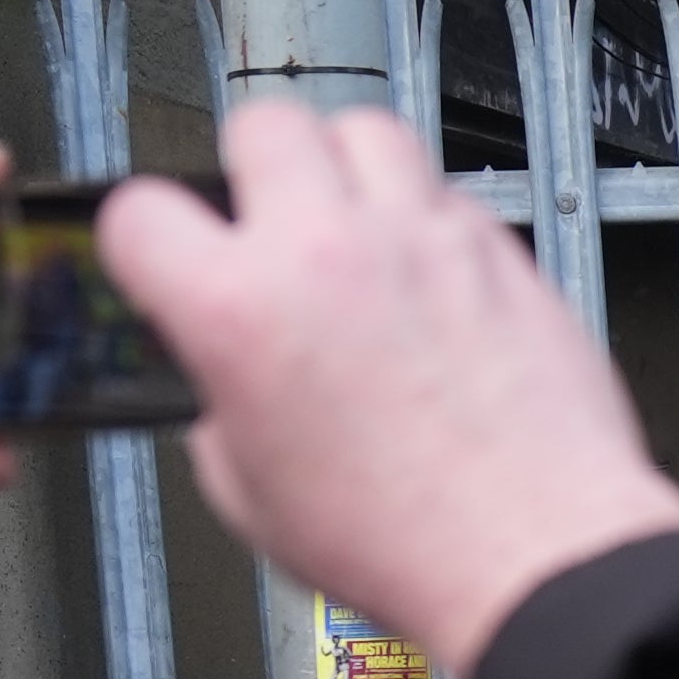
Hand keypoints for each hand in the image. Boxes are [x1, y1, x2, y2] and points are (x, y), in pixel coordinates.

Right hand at [96, 95, 678, 672]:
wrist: (536, 554)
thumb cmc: (406, 542)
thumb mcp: (249, 493)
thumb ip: (218, 404)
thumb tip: (225, 377)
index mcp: (238, 308)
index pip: (141, 209)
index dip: (143, 235)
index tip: (164, 252)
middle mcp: (328, 251)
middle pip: (264, 124)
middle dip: (251, 165)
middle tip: (262, 214)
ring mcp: (422, 240)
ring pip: (366, 128)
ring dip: (344, 166)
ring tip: (348, 221)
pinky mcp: (501, 251)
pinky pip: (447, 191)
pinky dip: (425, 216)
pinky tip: (424, 270)